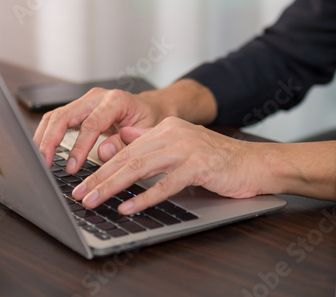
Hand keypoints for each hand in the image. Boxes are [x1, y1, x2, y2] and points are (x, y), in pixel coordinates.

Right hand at [32, 87, 166, 171]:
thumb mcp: (146, 133)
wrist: (150, 107)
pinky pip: (56, 120)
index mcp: (115, 100)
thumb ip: (125, 144)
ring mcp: (85, 101)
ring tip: (39, 161)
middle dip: (50, 141)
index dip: (79, 147)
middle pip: (64, 115)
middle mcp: (96, 97)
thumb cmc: (150, 119)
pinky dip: (47, 135)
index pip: (90, 124)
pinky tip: (43, 151)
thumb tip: (102, 152)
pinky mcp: (78, 109)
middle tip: (44, 164)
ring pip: (55, 116)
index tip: (72, 167)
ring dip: (44, 138)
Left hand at [70, 117, 272, 213]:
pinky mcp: (199, 166)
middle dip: (100, 177)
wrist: (255, 163)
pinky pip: (166, 184)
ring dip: (113, 186)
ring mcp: (186, 149)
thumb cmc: (218, 160)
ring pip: (140, 167)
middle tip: (80, 195)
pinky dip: (144, 198)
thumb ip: (152, 141)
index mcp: (166, 128)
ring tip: (95, 200)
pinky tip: (128, 207)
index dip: (101, 166)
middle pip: (128, 157)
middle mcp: (173, 134)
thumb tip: (123, 138)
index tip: (82, 183)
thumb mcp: (181, 146)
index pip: (126, 148)